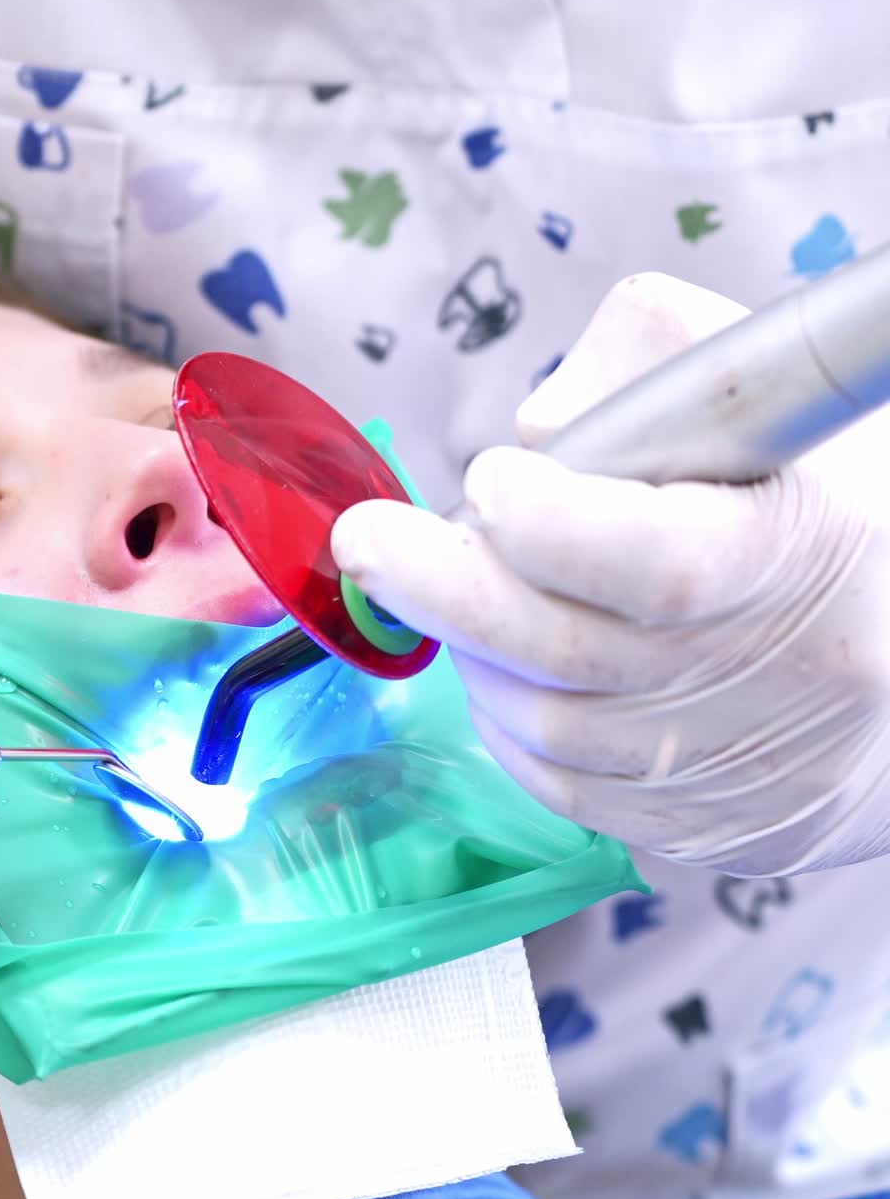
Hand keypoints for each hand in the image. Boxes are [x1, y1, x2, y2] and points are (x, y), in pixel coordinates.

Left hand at [333, 272, 889, 877]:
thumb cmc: (834, 500)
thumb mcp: (764, 394)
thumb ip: (640, 367)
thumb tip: (527, 443)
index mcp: (801, 557)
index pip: (657, 565)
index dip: (548, 524)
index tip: (494, 476)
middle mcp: (775, 684)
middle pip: (564, 658)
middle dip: (440, 592)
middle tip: (365, 543)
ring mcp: (735, 773)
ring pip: (543, 730)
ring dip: (478, 654)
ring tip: (473, 590)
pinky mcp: (706, 832)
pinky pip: (559, 789)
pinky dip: (511, 723)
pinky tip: (514, 666)